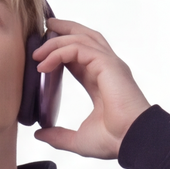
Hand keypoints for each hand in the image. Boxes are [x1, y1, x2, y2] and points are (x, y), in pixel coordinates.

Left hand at [30, 20, 149, 158]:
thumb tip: (40, 134)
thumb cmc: (115, 140)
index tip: (43, 53)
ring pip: (80, 39)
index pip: (80, 56)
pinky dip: (59, 52)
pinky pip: (77, 49)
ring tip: (38, 50)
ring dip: (57, 40)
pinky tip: (44, 63)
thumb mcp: (78, 140)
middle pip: (84, 38)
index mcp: (100, 81)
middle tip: (45, 28)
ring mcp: (108, 63)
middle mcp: (106, 68)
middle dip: (64, 30)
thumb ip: (59, 136)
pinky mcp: (106, 64)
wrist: (131, 140)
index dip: (62, 51)